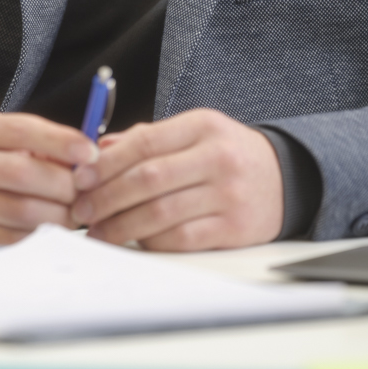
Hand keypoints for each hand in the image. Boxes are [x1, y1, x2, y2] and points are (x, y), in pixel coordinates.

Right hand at [0, 112, 100, 246]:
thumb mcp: (5, 142)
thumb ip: (43, 144)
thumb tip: (88, 159)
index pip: (23, 130)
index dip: (62, 141)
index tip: (90, 152)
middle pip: (26, 174)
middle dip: (66, 185)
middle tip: (84, 192)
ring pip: (26, 212)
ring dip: (60, 215)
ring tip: (70, 212)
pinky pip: (17, 239)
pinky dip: (41, 235)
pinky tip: (47, 228)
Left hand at [68, 109, 283, 250]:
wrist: (286, 178)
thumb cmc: (228, 154)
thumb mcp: (194, 133)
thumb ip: (148, 139)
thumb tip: (98, 152)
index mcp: (203, 126)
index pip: (144, 142)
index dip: (106, 163)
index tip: (81, 178)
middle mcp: (218, 158)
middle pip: (148, 179)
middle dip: (106, 197)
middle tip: (82, 210)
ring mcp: (229, 194)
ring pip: (161, 213)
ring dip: (122, 226)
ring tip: (100, 232)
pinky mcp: (235, 228)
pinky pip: (182, 239)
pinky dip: (152, 242)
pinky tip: (135, 241)